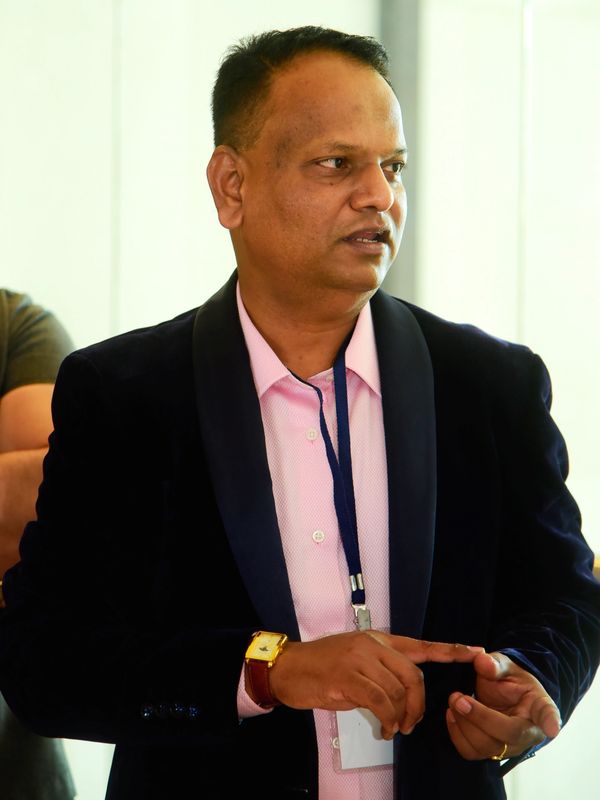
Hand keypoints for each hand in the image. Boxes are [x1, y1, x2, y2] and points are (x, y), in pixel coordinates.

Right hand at [269, 630, 481, 739]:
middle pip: (414, 674)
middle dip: (419, 703)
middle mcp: (372, 645)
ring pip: (398, 691)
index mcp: (377, 640)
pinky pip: (381, 702)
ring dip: (402, 717)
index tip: (474, 651)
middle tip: (413, 723)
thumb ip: (378, 670)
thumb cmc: (320, 667)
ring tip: (395, 729)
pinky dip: (388, 719)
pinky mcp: (348, 677)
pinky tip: (385, 728)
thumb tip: (398, 695)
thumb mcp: (354, 660)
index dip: (449, 649)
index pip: (420, 645)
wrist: (288, 668)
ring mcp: (360, 659)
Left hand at [446, 651, 560, 759]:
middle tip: (458, 697)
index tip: (551, 728)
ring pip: (486, 747)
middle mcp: (528, 732)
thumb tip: (483, 661)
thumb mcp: (504, 665)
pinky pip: (471, 752)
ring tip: (453, 701)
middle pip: (507, 735)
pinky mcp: (490, 752)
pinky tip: (452, 714)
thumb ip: (495, 664)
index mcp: (538, 707)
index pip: (547, 714)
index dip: (550, 721)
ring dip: (463, 724)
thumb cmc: (508, 680)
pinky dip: (456, 734)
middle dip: (479, 717)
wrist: (501, 694)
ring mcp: (510, 746)